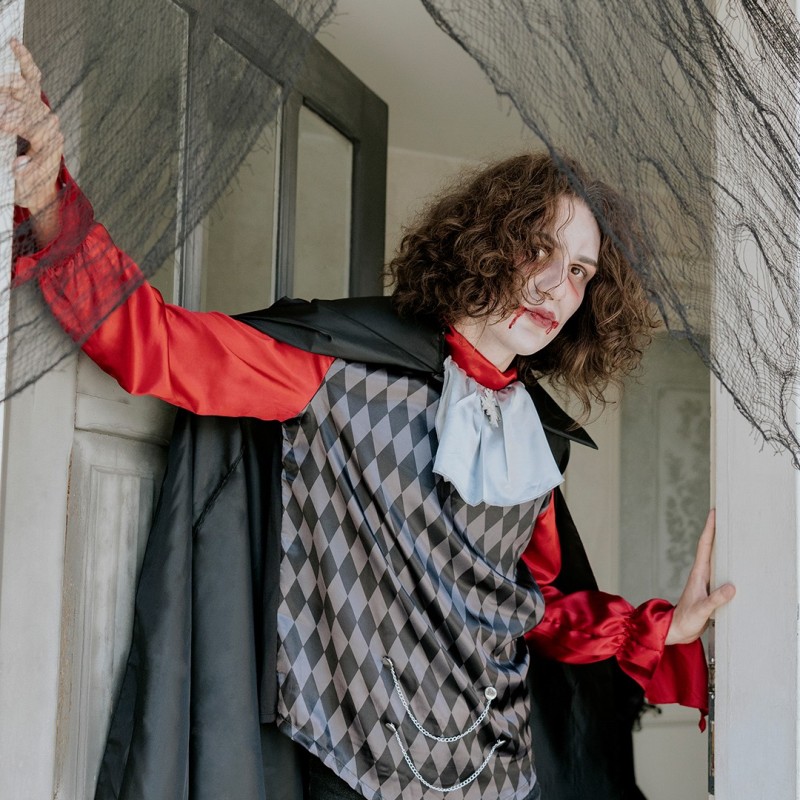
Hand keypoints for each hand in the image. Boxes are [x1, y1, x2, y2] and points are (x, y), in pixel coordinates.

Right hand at [0, 39, 62, 221]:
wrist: (40, 185)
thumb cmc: (29, 186)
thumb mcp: (23, 187)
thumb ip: (23, 177)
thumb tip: (17, 167)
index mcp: (49, 144)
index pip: (33, 128)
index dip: (13, 122)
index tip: (1, 122)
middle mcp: (50, 124)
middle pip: (27, 104)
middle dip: (6, 104)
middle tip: (0, 116)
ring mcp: (43, 110)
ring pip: (26, 88)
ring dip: (7, 81)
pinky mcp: (36, 102)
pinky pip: (31, 77)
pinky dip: (24, 60)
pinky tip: (14, 45)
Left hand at [665, 509, 735, 645]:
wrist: (677, 631)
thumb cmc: (685, 620)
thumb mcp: (701, 610)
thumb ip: (715, 600)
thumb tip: (731, 587)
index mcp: (698, 574)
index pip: (705, 546)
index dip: (709, 529)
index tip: (714, 513)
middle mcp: (702, 575)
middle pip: (710, 548)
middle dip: (716, 531)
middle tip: (724, 515)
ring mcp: (705, 582)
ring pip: (715, 559)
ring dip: (721, 546)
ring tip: (731, 534)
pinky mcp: (710, 591)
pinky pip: (720, 573)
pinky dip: (727, 565)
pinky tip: (734, 565)